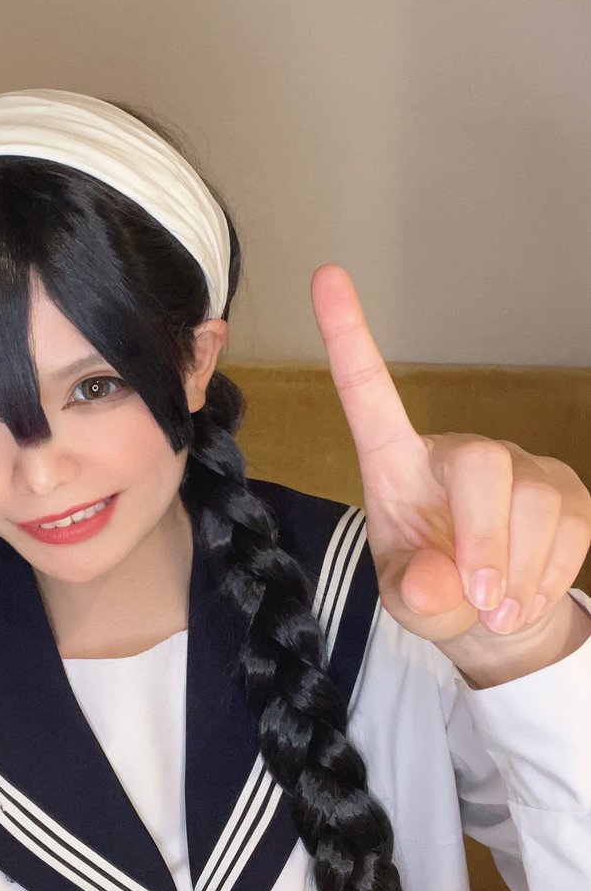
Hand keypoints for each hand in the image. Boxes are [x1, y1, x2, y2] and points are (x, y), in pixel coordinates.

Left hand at [309, 263, 590, 645]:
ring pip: (535, 503)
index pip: (368, 391)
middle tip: (480, 599)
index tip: (325, 274)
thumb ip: (413, 593)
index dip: (348, 334)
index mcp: (396, 463)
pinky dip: (550, 575)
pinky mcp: (569, 490)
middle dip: (485, 539)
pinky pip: (575, 526)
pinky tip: (524, 594)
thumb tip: (438, 580)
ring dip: (520, 570)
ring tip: (496, 608)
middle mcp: (457, 451)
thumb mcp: (408, 602)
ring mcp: (519, 466)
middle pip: (482, 465)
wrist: (493, 615)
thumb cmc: (434, 590)